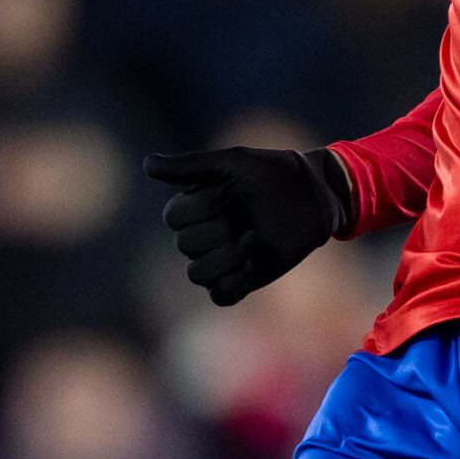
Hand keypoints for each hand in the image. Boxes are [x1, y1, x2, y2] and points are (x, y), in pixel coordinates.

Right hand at [142, 146, 353, 305]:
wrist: (314, 196)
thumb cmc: (274, 173)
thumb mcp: (233, 163)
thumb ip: (190, 166)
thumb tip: (146, 165)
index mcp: (194, 207)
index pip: (174, 218)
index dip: (205, 205)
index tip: (232, 191)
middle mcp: (202, 235)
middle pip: (185, 245)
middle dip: (221, 227)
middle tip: (248, 213)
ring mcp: (221, 260)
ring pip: (198, 273)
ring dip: (230, 254)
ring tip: (256, 237)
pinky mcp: (242, 282)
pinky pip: (221, 295)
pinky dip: (235, 281)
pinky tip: (256, 260)